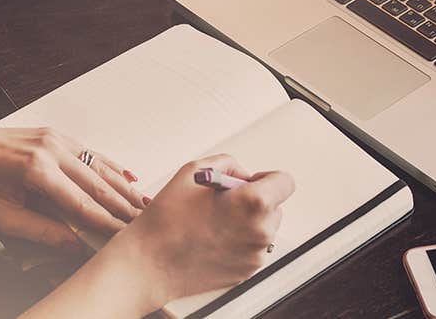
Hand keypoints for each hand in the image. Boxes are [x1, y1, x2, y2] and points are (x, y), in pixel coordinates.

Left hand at [0, 118, 147, 253]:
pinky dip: (111, 167)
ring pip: (99, 166)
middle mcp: (51, 149)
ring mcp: (56, 138)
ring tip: (143, 204)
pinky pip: (91, 153)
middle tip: (144, 222)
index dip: (105, 222)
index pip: (80, 203)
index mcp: (36, 170)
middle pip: (97, 183)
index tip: (123, 236)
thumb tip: (74, 245)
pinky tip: (128, 178)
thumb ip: (40, 231)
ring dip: (122, 187)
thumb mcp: (1, 216)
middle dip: (122, 205)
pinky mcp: (57, 135)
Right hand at [109, 154, 294, 306]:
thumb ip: (228, 164)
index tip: (252, 182)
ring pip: (264, 228)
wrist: (150, 263)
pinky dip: (240, 241)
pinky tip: (213, 239)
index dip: (267, 178)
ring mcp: (255, 254)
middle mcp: (261, 230)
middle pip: (275, 206)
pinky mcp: (247, 271)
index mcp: (254, 202)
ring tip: (214, 223)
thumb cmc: (167, 218)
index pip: (285, 182)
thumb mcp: (193, 171)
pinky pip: (252, 248)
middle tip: (224, 203)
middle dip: (255, 201)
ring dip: (248, 222)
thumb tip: (243, 175)